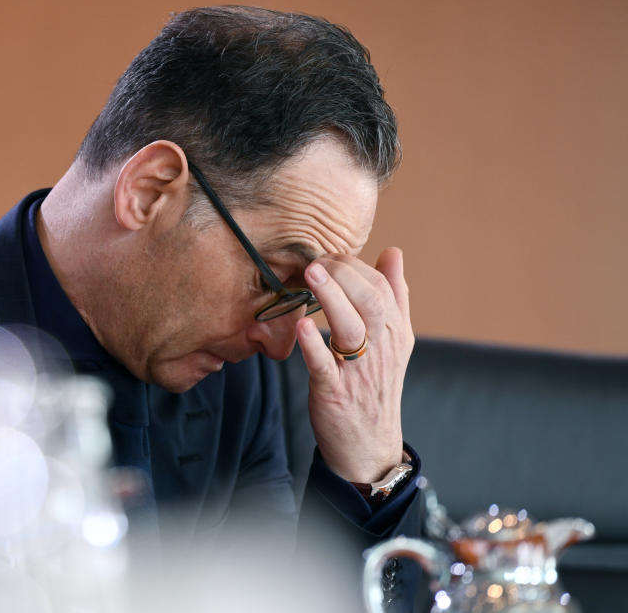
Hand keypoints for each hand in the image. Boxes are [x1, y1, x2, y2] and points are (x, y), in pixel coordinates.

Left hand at [295, 247, 413, 483]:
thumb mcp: (394, 341)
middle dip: (346, 275)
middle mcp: (383, 349)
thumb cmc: (375, 385)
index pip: (382, 288)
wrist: (369, 446)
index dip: (356, 266)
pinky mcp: (335, 393)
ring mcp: (359, 372)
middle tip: (318, 259)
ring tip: (311, 274)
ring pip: (352, 329)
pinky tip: (302, 326)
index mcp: (396, 333)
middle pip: (372, 302)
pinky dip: (314, 346)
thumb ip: (394, 295)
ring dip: (331, 299)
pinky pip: (325, 366)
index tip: (331, 253)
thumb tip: (393, 252)